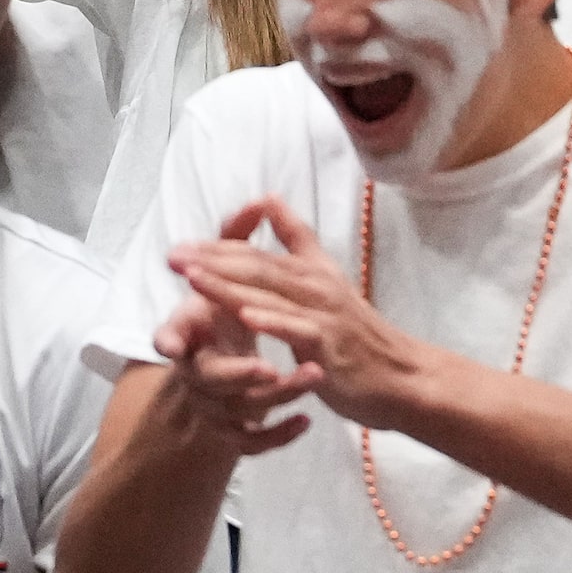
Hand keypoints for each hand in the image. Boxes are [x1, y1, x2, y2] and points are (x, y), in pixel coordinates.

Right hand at [149, 288, 319, 457]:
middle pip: (214, 380)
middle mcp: (196, 379)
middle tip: (270, 368)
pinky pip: (252, 442)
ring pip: (242, 410)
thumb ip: (205, 288)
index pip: (172, 341)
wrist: (223, 346)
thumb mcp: (208, 295)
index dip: (171, 343)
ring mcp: (214, 407)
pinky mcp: (234, 428)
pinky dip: (279, 435)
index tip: (173, 347)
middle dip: (241, 374)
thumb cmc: (218, 313)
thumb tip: (179, 295)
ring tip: (314, 374)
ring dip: (279, 395)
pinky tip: (306, 421)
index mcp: (186, 342)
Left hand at [168, 196, 432, 432]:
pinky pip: (298, 328)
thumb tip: (270, 198)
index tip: (179, 247)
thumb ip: (297, 240)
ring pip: (271, 294)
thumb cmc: (357, 334)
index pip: (257, 254)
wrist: (399, 374)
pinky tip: (246, 315)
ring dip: (229, 285)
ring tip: (193, 278)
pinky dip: (272, 319)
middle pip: (258, 268)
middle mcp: (316, 286)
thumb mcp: (326, 280)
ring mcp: (323, 314)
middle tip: (172, 257)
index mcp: (311, 272)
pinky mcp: (330, 343)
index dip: (217, 248)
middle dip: (211, 261)